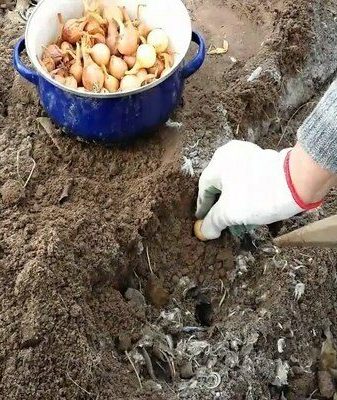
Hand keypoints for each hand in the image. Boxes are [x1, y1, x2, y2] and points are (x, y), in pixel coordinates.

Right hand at [195, 140, 321, 240]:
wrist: (297, 182)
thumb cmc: (256, 196)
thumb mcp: (229, 213)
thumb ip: (212, 222)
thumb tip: (204, 231)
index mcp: (217, 162)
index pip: (204, 189)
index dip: (204, 208)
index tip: (204, 222)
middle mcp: (229, 153)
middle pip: (219, 184)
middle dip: (219, 205)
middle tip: (220, 222)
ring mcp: (248, 154)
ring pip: (233, 181)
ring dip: (232, 200)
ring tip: (236, 218)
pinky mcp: (263, 159)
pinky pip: (247, 178)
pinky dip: (244, 192)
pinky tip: (249, 206)